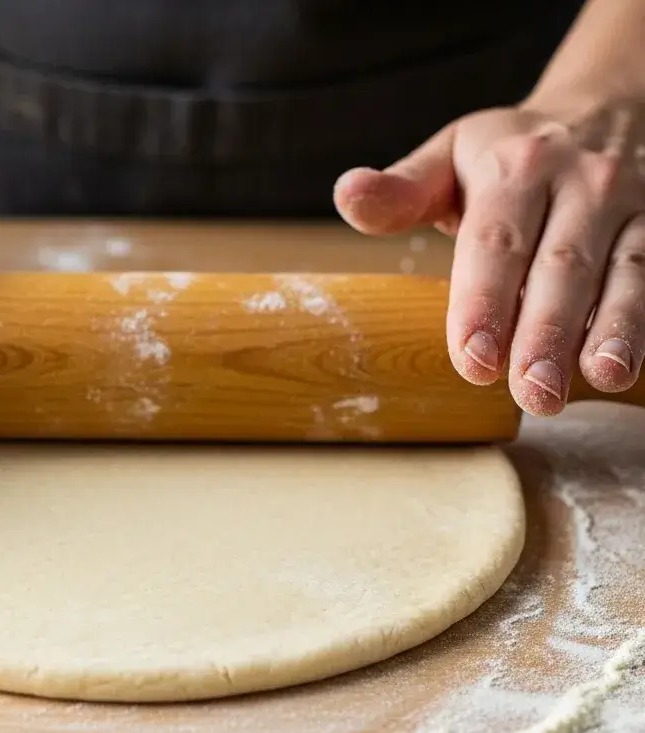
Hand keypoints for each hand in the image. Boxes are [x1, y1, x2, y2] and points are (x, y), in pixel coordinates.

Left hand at [334, 97, 644, 414]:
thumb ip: (401, 191)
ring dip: (616, 328)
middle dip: (547, 332)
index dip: (484, 302)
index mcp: (515, 168)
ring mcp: (634, 204)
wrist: (603, 109)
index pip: (495, 242)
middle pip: (562, 266)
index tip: (473, 361)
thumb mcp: (448, 158)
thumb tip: (347, 194)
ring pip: (627, 270)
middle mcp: (582, 182)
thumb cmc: (506, 154)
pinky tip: (635, 365)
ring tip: (602, 377)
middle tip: (532, 393)